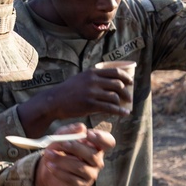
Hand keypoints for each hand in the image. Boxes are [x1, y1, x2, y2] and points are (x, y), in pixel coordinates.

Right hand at [18, 69, 132, 135]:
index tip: (130, 82)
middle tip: (129, 97)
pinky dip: (120, 111)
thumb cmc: (68, 91)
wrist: (54, 101)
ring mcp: (91, 93)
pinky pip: (110, 108)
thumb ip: (94, 78)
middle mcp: (93, 81)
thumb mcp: (81, 78)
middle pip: (117, 84)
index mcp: (92, 72)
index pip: (115, 72)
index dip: (126, 77)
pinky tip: (125, 114)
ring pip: (114, 96)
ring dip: (123, 102)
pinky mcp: (90, 105)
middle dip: (126, 91)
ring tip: (125, 106)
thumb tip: (110, 82)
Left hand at [33, 123, 115, 185]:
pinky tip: (50, 166)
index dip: (102, 138)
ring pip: (80, 167)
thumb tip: (81, 127)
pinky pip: (72, 179)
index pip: (109, 142)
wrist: (48, 168)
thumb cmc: (59, 150)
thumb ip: (70, 131)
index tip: (88, 134)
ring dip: (62, 160)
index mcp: (96, 146)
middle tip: (62, 144)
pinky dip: (59, 171)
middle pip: (93, 155)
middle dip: (76, 148)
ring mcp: (91, 174)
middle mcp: (97, 161)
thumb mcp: (61, 136)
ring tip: (49, 155)